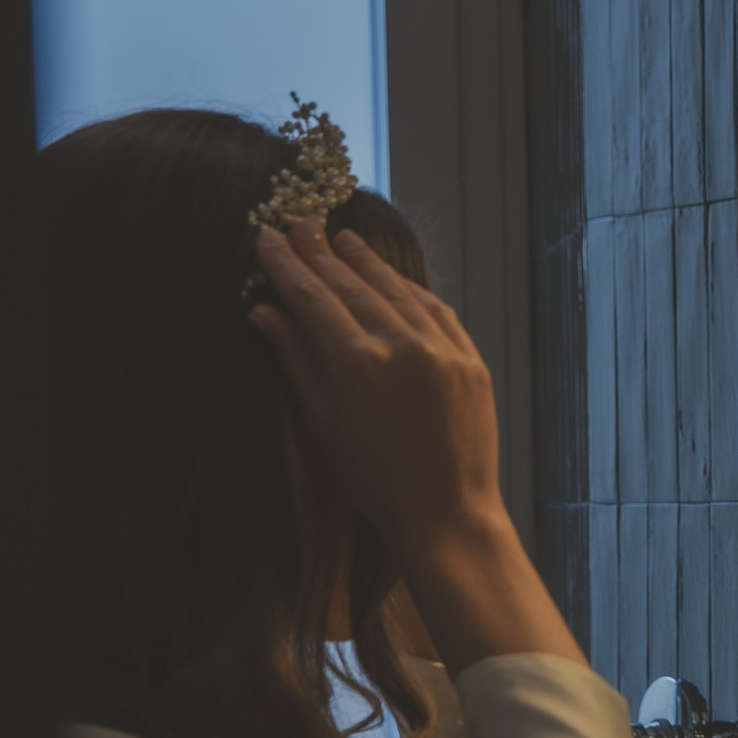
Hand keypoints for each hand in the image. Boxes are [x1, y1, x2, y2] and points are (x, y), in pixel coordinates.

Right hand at [247, 221, 502, 551]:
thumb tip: (265, 310)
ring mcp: (444, 352)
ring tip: (341, 238)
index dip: (287, 265)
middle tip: (299, 223)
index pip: (313, 298)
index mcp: (358, 364)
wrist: (448, 513)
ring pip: (397, 291)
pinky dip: (411, 290)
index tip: (267, 236)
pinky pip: (437, 311)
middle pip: (353, 286)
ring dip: (366, 263)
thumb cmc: (376, 481)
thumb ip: (298, 359)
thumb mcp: (324, 423)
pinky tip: (392, 278)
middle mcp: (404, 346)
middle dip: (321, 253)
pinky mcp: (472, 362)